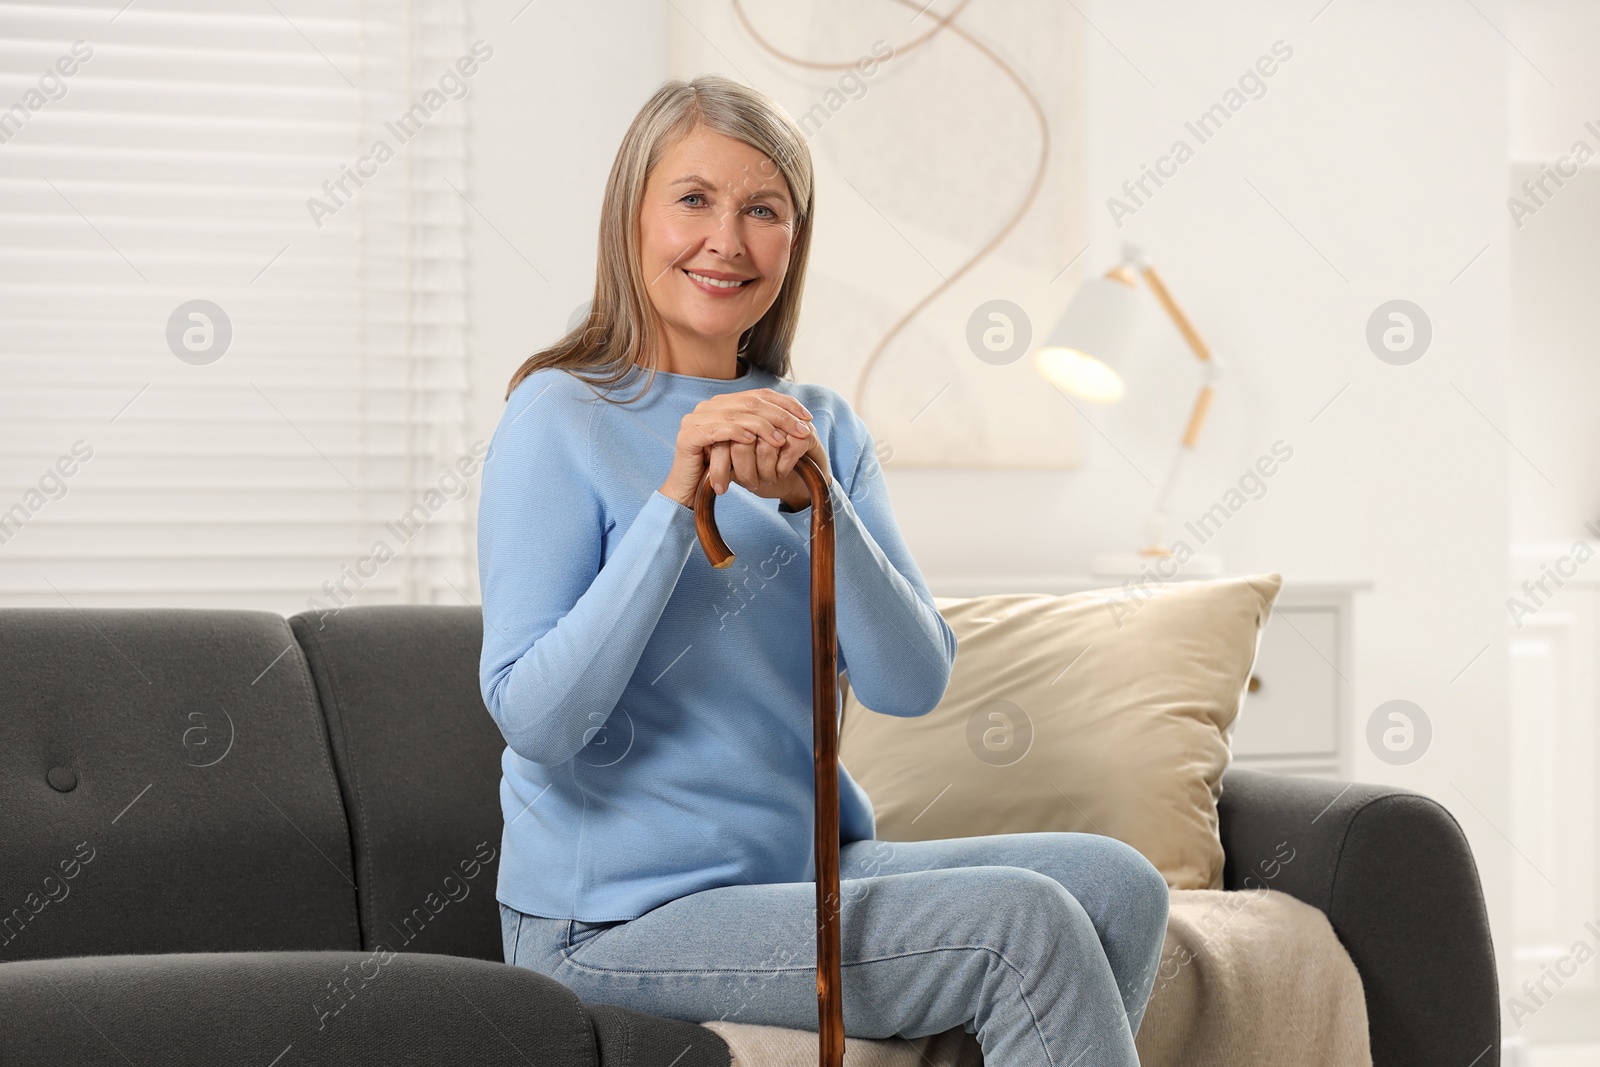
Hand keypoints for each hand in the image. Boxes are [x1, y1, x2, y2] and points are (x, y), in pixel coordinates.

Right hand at [659, 388, 818, 508]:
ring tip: (781, 440)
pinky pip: (718, 429)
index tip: (807, 417)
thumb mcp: (744, 447)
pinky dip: (738, 433)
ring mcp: (696, 419)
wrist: (688, 492)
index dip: (785, 403)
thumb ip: (759, 429)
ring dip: (763, 426)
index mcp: (722, 404)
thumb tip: (794, 419)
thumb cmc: (719, 470)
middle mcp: (708, 406)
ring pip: (737, 414)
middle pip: (751, 402)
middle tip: (801, 429)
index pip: (759, 395)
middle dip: (780, 415)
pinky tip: (753, 440)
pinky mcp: (689, 436)